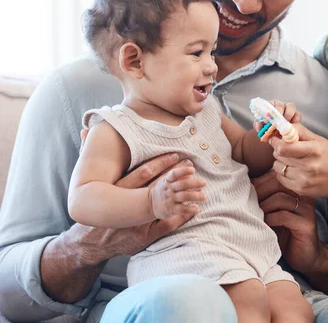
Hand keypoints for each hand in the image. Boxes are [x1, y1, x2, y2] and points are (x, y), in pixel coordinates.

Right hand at [73, 153, 201, 263]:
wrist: (88, 241)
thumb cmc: (87, 204)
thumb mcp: (85, 179)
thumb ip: (87, 155)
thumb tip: (84, 130)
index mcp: (119, 189)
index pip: (144, 173)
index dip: (161, 164)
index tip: (177, 156)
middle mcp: (129, 204)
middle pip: (157, 187)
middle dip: (177, 177)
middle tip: (193, 168)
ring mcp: (137, 219)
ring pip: (165, 205)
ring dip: (183, 196)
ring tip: (201, 188)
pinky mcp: (143, 233)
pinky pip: (165, 224)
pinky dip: (181, 216)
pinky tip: (194, 210)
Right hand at [149, 160, 205, 219]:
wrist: (150, 204)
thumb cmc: (164, 188)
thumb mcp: (168, 178)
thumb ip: (179, 170)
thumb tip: (189, 162)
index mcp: (167, 180)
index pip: (174, 174)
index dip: (183, 171)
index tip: (193, 169)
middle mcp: (169, 189)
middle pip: (182, 185)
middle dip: (194, 183)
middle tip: (204, 182)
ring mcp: (170, 199)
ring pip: (183, 196)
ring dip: (195, 196)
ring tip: (204, 197)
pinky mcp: (171, 209)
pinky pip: (181, 209)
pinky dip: (190, 209)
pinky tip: (197, 208)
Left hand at [252, 100, 301, 132]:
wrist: (275, 133)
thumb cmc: (267, 127)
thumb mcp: (261, 126)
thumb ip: (258, 125)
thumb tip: (259, 126)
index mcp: (270, 106)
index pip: (269, 104)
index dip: (268, 112)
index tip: (266, 121)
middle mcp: (280, 106)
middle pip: (280, 104)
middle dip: (278, 112)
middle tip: (276, 122)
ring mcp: (289, 109)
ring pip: (291, 106)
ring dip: (288, 114)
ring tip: (285, 123)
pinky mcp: (296, 115)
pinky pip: (298, 115)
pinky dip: (295, 120)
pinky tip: (291, 126)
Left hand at [252, 170, 322, 273]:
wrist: (308, 256)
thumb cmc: (287, 233)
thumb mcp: (275, 213)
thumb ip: (266, 198)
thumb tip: (242, 186)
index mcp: (297, 190)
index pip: (277, 176)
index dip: (259, 181)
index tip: (246, 190)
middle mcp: (304, 196)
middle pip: (278, 183)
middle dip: (259, 192)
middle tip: (247, 203)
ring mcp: (307, 210)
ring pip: (280, 198)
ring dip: (263, 206)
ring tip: (255, 214)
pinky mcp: (307, 224)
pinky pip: (284, 216)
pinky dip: (270, 219)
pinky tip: (264, 225)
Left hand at [269, 124, 327, 199]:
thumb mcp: (320, 140)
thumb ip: (300, 131)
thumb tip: (283, 126)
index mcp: (314, 151)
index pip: (284, 147)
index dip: (276, 141)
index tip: (276, 139)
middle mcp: (308, 167)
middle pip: (279, 155)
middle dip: (279, 150)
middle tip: (288, 149)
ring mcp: (304, 180)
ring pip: (277, 167)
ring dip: (281, 162)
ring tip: (293, 161)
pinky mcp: (300, 190)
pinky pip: (280, 178)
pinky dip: (284, 173)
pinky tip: (295, 170)